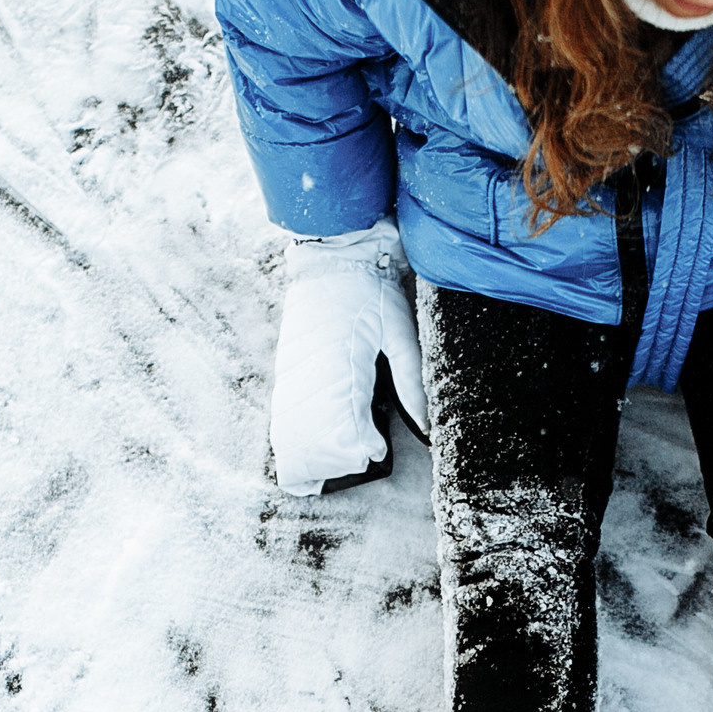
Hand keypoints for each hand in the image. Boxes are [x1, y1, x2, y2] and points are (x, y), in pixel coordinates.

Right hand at [269, 218, 428, 494]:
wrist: (335, 255)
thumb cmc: (371, 291)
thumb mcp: (400, 332)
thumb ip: (411, 379)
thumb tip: (426, 423)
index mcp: (342, 366)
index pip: (345, 429)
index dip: (360, 449)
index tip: (376, 451)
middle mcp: (311, 374)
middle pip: (315, 440)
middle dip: (337, 456)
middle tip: (363, 454)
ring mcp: (293, 372)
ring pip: (295, 430)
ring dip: (315, 448)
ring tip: (340, 453)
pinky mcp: (286, 368)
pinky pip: (286, 412)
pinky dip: (301, 431)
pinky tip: (314, 440)